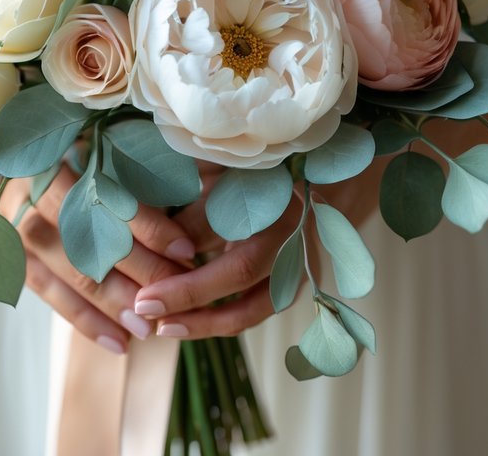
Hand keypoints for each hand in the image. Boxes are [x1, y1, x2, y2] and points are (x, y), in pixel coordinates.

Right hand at [0, 166, 198, 353]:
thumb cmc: (65, 160)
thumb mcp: (93, 150)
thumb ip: (130, 170)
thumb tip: (190, 194)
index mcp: (57, 161)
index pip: (110, 199)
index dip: (150, 227)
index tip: (185, 250)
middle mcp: (31, 197)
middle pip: (93, 241)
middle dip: (140, 272)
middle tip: (177, 294)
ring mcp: (17, 233)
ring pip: (74, 274)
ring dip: (114, 304)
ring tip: (150, 328)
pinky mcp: (13, 262)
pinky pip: (52, 296)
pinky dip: (85, 321)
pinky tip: (118, 342)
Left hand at [130, 160, 384, 339]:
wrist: (345, 164)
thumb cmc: (274, 158)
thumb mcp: (232, 166)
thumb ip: (200, 201)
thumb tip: (159, 237)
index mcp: (278, 195)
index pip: (222, 238)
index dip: (182, 264)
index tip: (143, 286)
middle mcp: (295, 230)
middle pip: (241, 275)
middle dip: (188, 297)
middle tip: (143, 309)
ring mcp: (305, 258)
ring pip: (257, 305)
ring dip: (209, 322)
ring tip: (164, 328)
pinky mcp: (304, 275)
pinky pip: (264, 306)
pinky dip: (228, 318)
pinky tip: (192, 321)